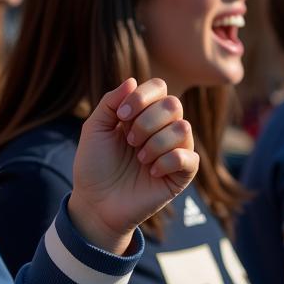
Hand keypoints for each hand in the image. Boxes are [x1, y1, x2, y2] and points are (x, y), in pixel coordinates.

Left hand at [67, 78, 198, 253]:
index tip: (120, 117)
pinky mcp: (182, 175)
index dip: (142, 96)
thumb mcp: (94, 128)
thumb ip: (111, 102)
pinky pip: (189, 157)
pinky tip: (151, 172)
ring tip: (139, 159)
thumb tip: (132, 80)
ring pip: (183, 128)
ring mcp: (174, 151)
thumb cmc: (94, 166)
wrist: (95, 203)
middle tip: (129, 140)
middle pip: (173, 104)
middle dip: (147, 121)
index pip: (159, 87)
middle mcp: (162, 129)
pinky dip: (167, 161)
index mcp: (143, 114)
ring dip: (155, 142)